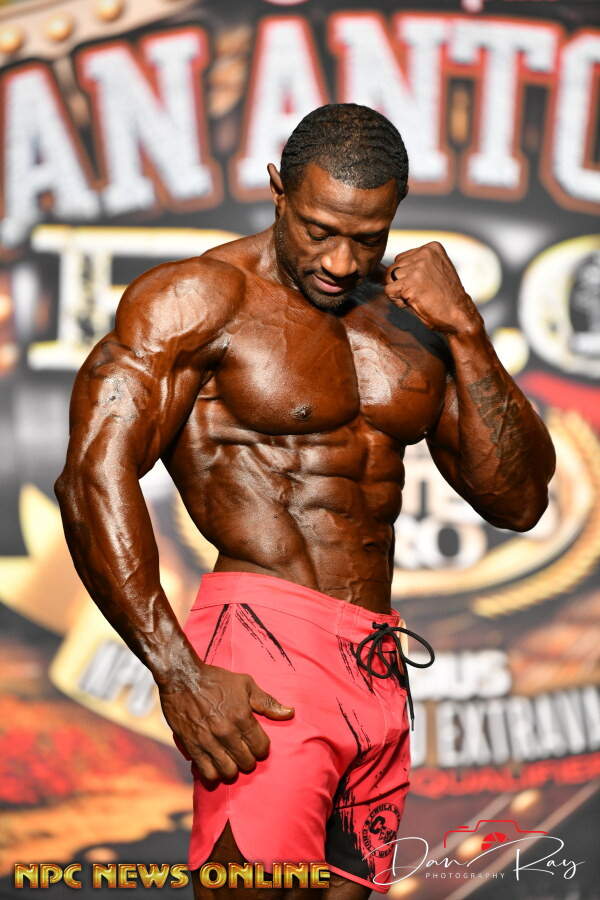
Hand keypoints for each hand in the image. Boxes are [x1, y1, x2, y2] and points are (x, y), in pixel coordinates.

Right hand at [159, 662, 294, 780]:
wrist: (182, 677)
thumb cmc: (216, 679)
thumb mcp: (245, 684)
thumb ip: (267, 702)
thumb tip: (290, 713)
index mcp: (242, 717)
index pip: (261, 747)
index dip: (261, 748)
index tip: (256, 743)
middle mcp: (227, 732)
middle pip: (246, 762)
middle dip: (248, 759)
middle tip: (244, 752)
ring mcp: (209, 741)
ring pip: (228, 772)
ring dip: (232, 769)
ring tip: (231, 761)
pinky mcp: (192, 747)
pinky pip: (207, 773)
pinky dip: (213, 774)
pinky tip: (215, 766)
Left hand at [384, 241, 482, 334]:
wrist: (459, 315)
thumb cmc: (446, 297)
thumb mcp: (435, 271)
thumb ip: (418, 264)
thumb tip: (390, 269)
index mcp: (432, 247)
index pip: (401, 259)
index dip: (406, 276)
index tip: (422, 285)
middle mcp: (425, 253)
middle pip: (393, 268)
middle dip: (400, 284)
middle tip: (418, 294)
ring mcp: (418, 267)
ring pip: (389, 278)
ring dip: (398, 292)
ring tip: (415, 298)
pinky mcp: (410, 282)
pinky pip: (388, 290)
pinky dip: (396, 300)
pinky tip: (411, 303)